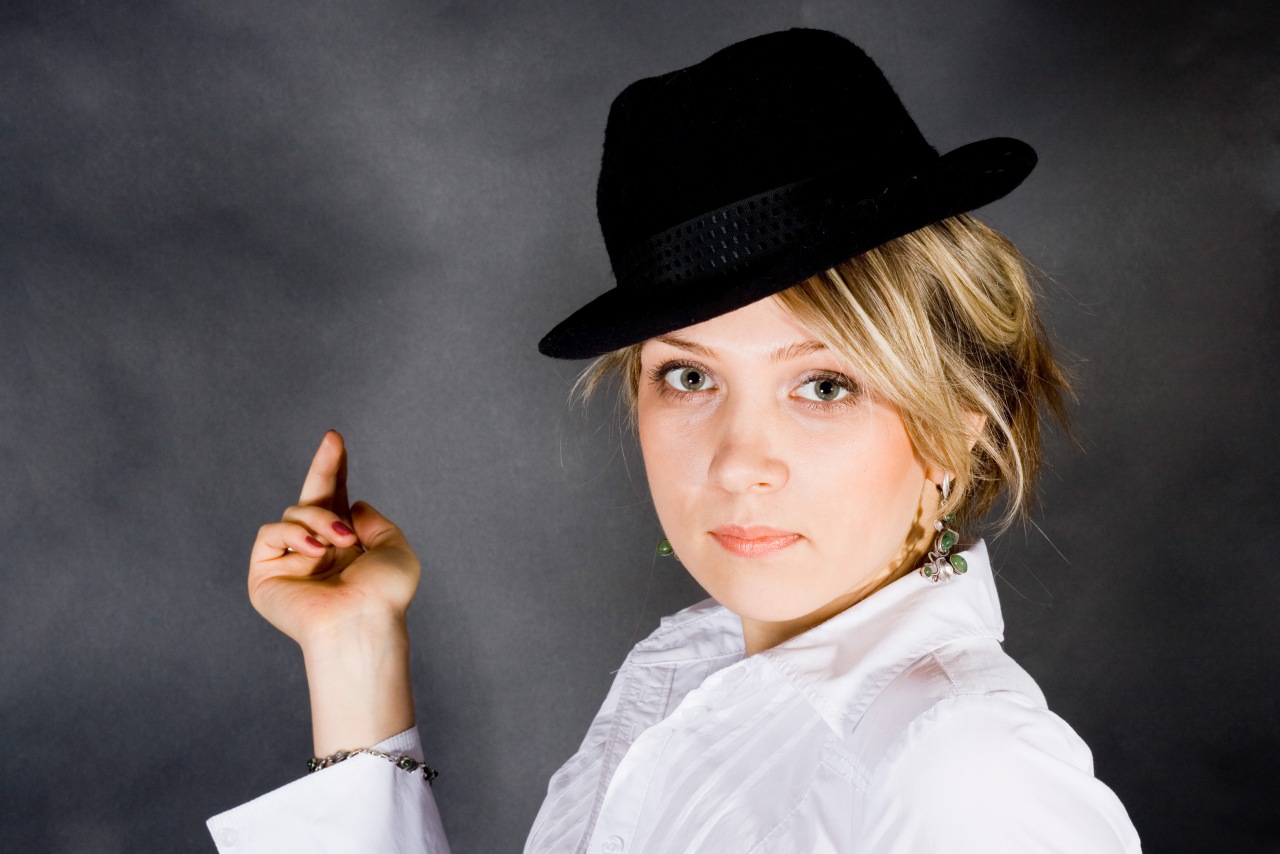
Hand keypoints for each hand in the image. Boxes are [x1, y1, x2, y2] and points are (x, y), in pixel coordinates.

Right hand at [247, 430, 420, 753]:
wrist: (362, 624)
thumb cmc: (384, 596)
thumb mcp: (395, 550)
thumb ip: (375, 522)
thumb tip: (351, 505)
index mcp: (346, 546)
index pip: (336, 500)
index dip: (335, 471)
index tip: (336, 441)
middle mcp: (316, 551)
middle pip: (311, 497)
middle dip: (324, 467)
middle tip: (334, 440)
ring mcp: (289, 562)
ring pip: (294, 512)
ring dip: (319, 519)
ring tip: (340, 541)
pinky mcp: (265, 574)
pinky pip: (270, 533)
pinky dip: (294, 534)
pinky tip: (316, 550)